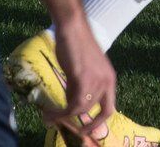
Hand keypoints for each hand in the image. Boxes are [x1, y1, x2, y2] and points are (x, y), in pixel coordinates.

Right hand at [51, 18, 118, 140]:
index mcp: (110, 79)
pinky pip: (72, 104)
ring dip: (63, 117)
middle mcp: (107, 81)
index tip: (87, 130)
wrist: (72, 27)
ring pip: (81, 109)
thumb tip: (71, 105)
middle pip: (99, 113)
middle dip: (85, 126)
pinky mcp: (82, 79)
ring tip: (49, 117)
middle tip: (70, 130)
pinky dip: (60, 112)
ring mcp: (96, 80)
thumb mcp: (84, 69)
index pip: (110, 108)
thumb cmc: (76, 45)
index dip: (99, 122)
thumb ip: (82, 86)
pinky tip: (49, 112)